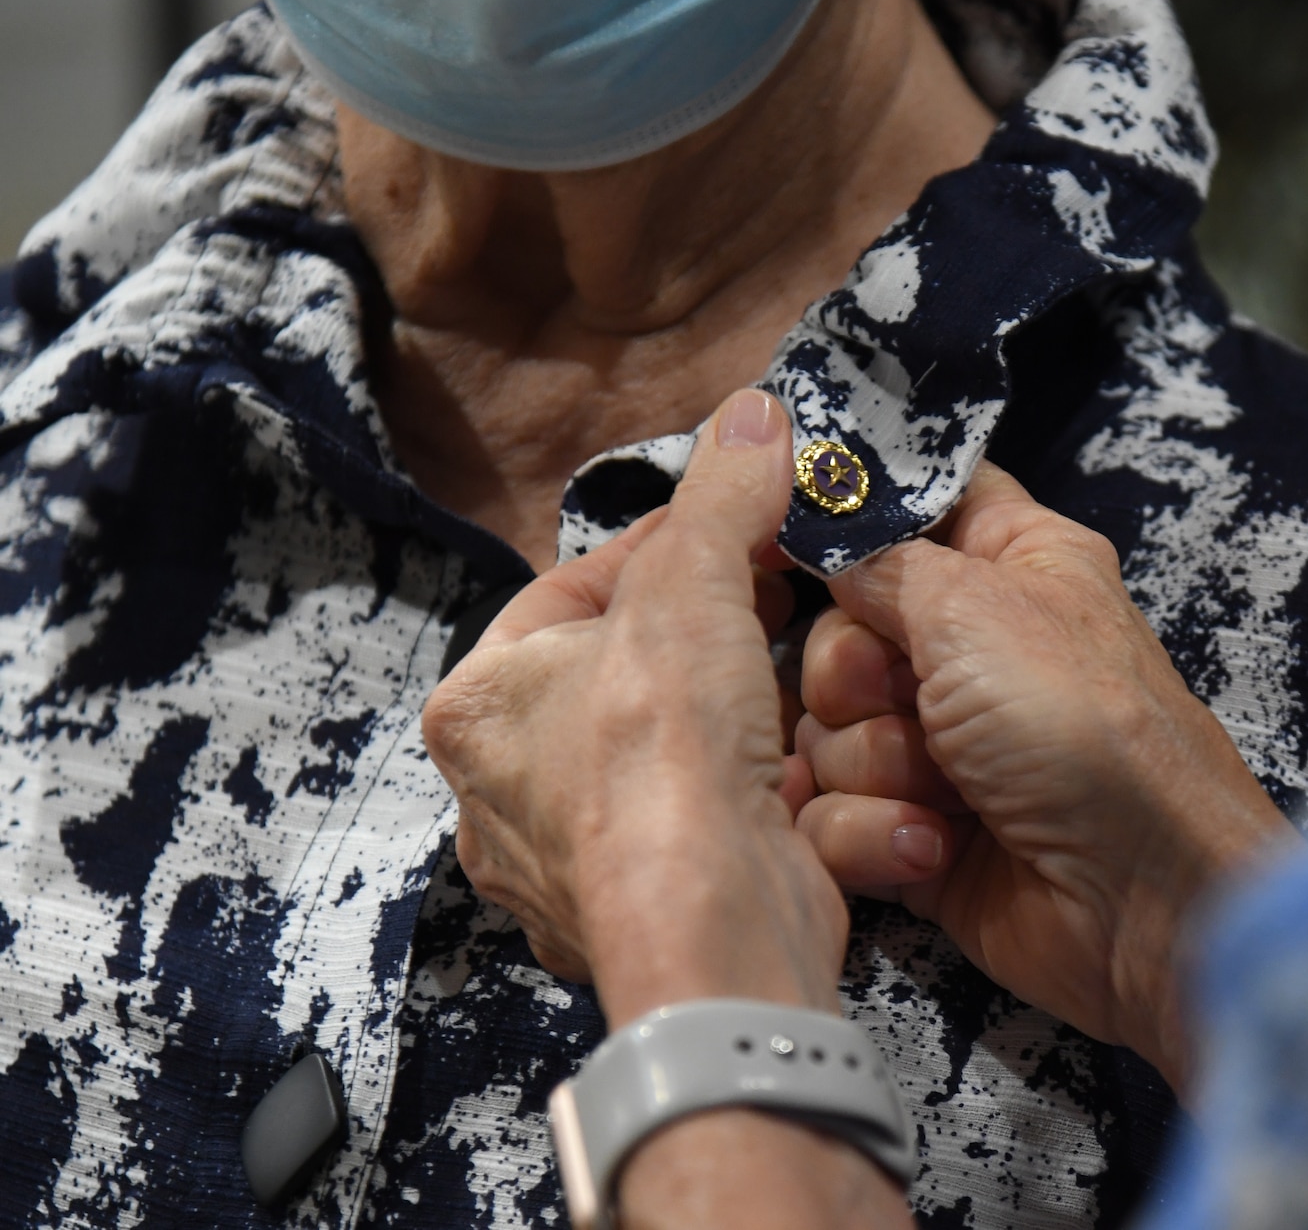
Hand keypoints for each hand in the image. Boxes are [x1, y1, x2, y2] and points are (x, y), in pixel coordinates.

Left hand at [422, 389, 841, 1025]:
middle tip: (773, 603)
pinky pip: (692, 831)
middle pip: (617, 679)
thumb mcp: (696, 585)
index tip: (739, 531)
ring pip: (657, 761)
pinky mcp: (637, 918)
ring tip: (793, 678)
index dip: (668, 550)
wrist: (713, 928)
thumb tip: (756, 412)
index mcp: (475, 706)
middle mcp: (497, 796)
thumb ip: (722, 496)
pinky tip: (798, 764)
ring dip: (728, 719)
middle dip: (702, 639)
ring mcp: (562, 870)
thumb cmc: (665, 757)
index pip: (570, 593)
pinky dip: (743, 796)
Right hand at [794, 463, 1299, 1090]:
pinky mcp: (913, 830)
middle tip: (906, 696)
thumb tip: (824, 535)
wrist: (1141, 896)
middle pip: (840, 628)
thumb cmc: (1079, 725)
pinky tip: (934, 847)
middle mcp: (972, 648)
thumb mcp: (975, 607)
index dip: (852, 509)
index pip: (920, 499)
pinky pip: (832, 813)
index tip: (787, 529)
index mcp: (1011, 563)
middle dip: (853, 674)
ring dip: (873, 763)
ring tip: (946, 790)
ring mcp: (941, 745)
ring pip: (825, 729)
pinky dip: (874, 833)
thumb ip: (881, 560)